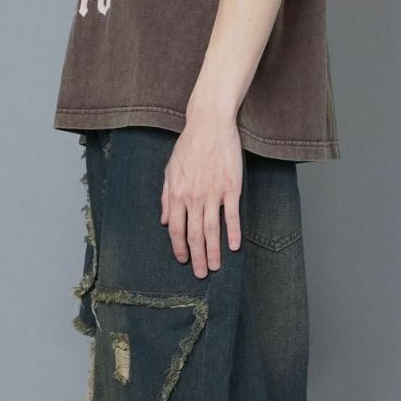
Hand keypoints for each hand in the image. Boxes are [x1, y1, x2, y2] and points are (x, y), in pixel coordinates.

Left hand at [160, 114, 242, 275]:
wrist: (209, 126)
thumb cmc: (188, 147)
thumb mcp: (169, 170)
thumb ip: (166, 197)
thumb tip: (165, 220)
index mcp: (177, 194)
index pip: (176, 229)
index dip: (179, 248)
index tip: (183, 260)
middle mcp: (194, 197)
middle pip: (194, 234)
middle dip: (197, 258)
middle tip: (202, 273)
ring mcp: (213, 193)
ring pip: (212, 229)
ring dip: (214, 251)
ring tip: (216, 267)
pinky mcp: (231, 188)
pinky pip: (232, 215)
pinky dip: (233, 232)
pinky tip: (234, 246)